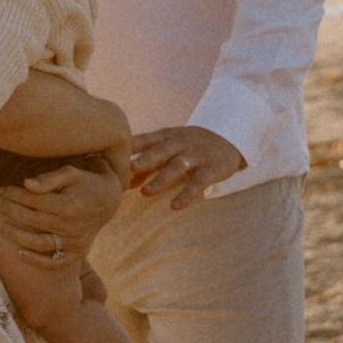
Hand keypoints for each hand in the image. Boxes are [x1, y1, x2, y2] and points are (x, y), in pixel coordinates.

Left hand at [0, 159, 121, 265]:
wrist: (110, 200)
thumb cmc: (85, 182)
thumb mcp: (71, 173)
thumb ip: (49, 179)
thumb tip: (26, 184)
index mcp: (69, 205)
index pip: (33, 200)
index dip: (13, 194)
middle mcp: (72, 226)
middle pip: (32, 220)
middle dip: (10, 209)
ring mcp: (75, 242)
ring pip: (39, 243)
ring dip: (16, 235)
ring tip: (1, 226)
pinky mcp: (78, 253)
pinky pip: (54, 262)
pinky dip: (36, 260)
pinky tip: (19, 252)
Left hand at [126, 124, 243, 213]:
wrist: (229, 137)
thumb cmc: (189, 146)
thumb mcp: (169, 149)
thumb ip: (146, 164)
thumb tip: (121, 181)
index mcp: (166, 136)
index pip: (145, 139)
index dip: (130, 146)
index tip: (113, 154)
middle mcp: (180, 143)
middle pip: (161, 150)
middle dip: (145, 158)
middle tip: (129, 168)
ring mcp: (196, 155)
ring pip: (177, 166)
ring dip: (161, 179)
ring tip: (145, 192)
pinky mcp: (211, 169)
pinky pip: (198, 182)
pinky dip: (187, 194)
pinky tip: (174, 206)